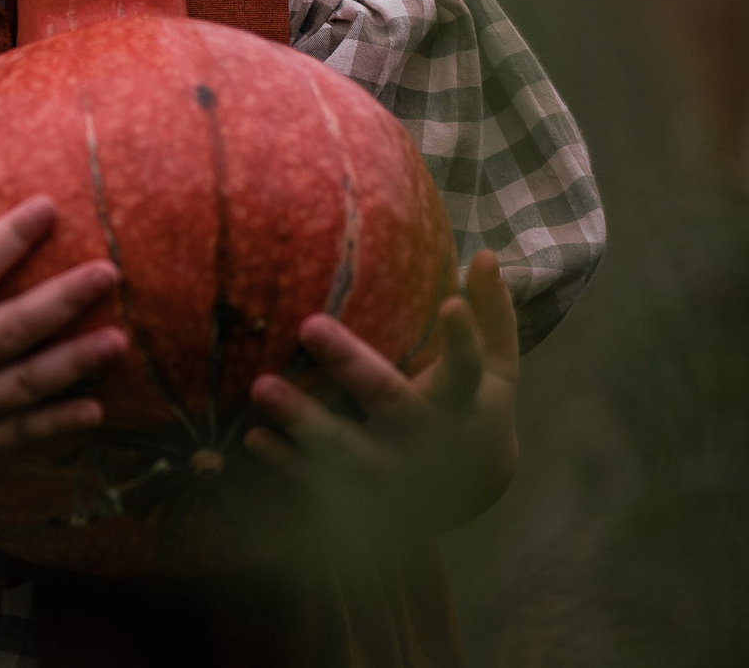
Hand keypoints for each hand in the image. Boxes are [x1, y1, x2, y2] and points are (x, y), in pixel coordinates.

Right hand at [0, 162, 127, 469]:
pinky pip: (17, 437)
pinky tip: (96, 410)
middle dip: (62, 300)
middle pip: (11, 329)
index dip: (9, 238)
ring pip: (24, 386)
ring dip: (73, 365)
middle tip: (108, 272)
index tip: (50, 206)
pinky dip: (56, 426)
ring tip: (119, 341)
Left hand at [245, 249, 519, 539]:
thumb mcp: (495, 372)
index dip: (462, 340)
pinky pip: (315, 479)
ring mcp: (389, 471)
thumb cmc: (473, 411)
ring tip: (260, 387)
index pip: (467, 368)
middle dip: (351, 366)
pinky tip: (252, 436)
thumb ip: (492, 316)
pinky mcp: (357, 494)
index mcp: (461, 403)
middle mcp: (425, 437)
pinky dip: (285, 462)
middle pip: (390, 400)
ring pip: (343, 447)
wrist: (466, 496)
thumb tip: (484, 253)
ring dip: (303, 420)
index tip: (448, 304)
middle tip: (309, 325)